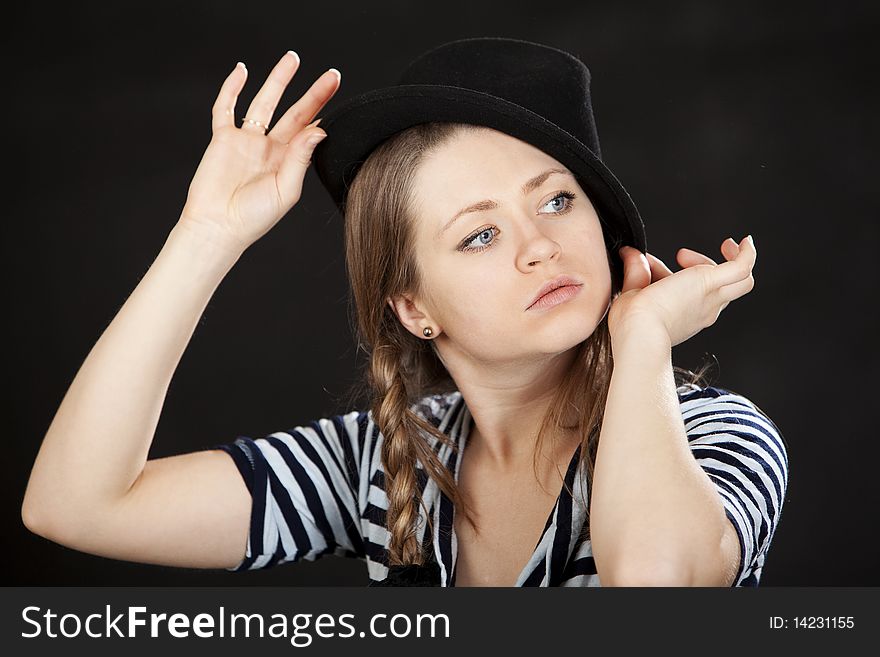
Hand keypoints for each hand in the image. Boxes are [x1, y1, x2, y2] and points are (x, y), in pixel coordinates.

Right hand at [178, 51, 339, 253]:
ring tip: (292, 59)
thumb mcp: (286, 189)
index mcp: (289, 162)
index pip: (311, 131)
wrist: (218, 227)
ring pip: (265, 102)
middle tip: (332, 75)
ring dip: (278, 80)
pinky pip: (226, 108)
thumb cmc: (254, 218)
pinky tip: (241, 70)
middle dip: (314, 93)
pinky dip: (231, 88)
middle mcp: (270, 148)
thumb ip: (301, 157)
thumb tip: (319, 129)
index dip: (324, 114)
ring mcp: (247, 141)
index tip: (339, 98)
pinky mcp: (223, 139)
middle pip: (295, 112)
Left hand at [608, 235, 756, 346]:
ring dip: (734, 261)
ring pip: (741, 281)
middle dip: (705, 265)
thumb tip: (630, 252)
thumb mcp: (631, 293)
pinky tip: (745, 241)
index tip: (649, 264)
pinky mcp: (710, 284)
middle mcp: (704, 310)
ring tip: (725, 245)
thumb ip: (634, 271)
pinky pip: (742, 267)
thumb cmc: (630, 325)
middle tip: (679, 256)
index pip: (689, 291)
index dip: (670, 273)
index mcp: (685, 317)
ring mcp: (710, 298)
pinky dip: (747, 254)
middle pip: (721, 287)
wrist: (638, 334)